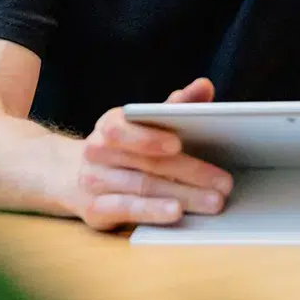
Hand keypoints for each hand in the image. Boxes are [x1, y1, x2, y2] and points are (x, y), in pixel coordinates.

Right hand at [66, 78, 232, 230]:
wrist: (76, 175)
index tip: (177, 144)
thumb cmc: (125, 146)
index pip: (123, 129)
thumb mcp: (145, 123)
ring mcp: (94, 182)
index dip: (149, 137)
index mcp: (111, 125)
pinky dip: (152, 212)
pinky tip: (175, 214)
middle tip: (223, 183)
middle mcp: (98, 152)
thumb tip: (204, 85)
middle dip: (189, 173)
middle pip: (147, 163)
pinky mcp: (95, 210)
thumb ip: (176, 106)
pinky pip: (126, 210)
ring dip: (181, 195)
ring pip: (142, 188)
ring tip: (212, 201)